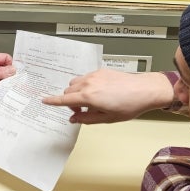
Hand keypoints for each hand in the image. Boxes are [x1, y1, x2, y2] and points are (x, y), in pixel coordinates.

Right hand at [42, 70, 173, 124]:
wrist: (145, 90)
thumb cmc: (129, 105)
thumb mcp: (107, 118)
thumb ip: (86, 119)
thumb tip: (73, 119)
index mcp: (88, 97)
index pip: (64, 100)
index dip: (53, 101)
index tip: (44, 101)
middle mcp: (88, 84)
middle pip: (68, 91)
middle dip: (70, 101)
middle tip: (81, 111)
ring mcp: (94, 75)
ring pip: (75, 83)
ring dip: (77, 92)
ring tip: (90, 101)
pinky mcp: (101, 71)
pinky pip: (85, 77)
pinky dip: (86, 85)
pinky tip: (99, 92)